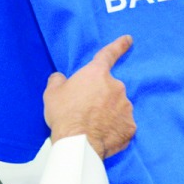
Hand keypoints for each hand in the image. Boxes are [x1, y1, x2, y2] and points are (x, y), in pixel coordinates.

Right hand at [43, 35, 136, 159]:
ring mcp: (126, 106)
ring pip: (118, 107)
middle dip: (101, 97)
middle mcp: (116, 86)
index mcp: (97, 74)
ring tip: (93, 126)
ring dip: (109, 113)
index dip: (119, 45)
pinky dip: (115, 129)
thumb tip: (60, 78)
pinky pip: (123, 124)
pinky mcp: (130, 126)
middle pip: (110, 88)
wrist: (78, 144)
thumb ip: (58, 81)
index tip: (129, 39)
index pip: (109, 54)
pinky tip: (103, 135)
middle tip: (87, 111)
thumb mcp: (52, 93)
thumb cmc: (64, 115)